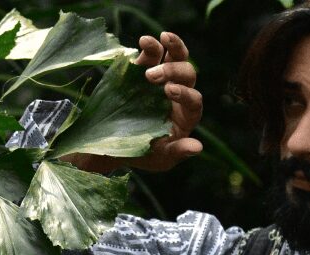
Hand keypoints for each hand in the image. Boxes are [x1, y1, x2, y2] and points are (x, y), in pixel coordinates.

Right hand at [135, 31, 203, 169]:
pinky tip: (145, 41)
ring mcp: (162, 79)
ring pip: (176, 57)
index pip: (194, 102)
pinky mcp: (144, 69)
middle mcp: (178, 95)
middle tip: (152, 78)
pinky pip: (154, 52)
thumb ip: (178, 151)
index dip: (185, 94)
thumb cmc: (142, 154)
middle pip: (188, 75)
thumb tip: (198, 148)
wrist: (112, 142)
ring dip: (172, 47)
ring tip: (160, 40)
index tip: (168, 91)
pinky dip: (151, 45)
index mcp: (186, 117)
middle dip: (174, 72)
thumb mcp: (160, 158)